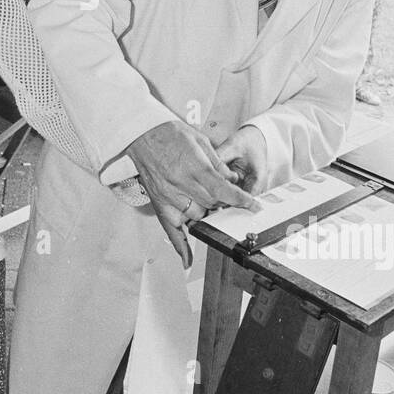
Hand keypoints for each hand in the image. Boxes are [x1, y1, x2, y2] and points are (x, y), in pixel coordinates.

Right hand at [126, 120, 259, 266]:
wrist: (140, 133)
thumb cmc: (169, 133)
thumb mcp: (199, 140)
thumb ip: (217, 163)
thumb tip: (231, 180)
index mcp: (192, 167)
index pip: (222, 191)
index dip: (241, 200)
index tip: (253, 206)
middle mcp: (179, 184)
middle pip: (211, 205)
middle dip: (223, 202)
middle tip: (227, 197)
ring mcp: (167, 196)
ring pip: (196, 216)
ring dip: (207, 213)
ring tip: (210, 205)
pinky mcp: (158, 203)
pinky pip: (170, 229)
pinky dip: (179, 245)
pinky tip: (186, 260)